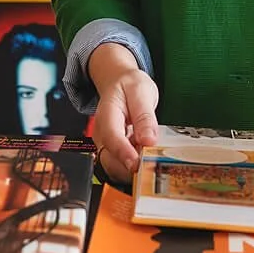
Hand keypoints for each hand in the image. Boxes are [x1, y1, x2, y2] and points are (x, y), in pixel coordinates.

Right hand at [89, 42, 160, 183]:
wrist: (119, 82)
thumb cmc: (128, 86)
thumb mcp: (141, 92)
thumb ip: (145, 117)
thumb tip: (148, 140)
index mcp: (107, 114)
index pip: (112, 138)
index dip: (124, 154)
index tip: (137, 165)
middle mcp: (102, 133)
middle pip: (110, 159)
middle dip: (129, 167)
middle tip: (152, 166)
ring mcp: (105, 144)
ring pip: (114, 166)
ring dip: (132, 169)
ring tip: (151, 159)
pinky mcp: (112, 151)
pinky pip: (119, 166)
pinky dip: (132, 167)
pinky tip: (145, 158)